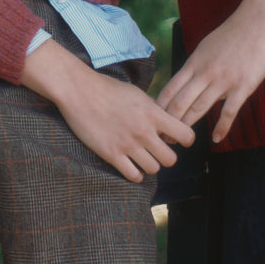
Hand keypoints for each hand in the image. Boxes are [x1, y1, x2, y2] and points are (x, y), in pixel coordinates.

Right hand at [20, 39, 194, 182]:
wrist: (79, 91)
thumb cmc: (107, 88)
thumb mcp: (137, 94)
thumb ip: (153, 110)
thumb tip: (165, 123)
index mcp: (153, 113)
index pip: (185, 135)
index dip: (185, 140)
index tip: (177, 140)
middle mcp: (143, 131)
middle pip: (170, 159)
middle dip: (166, 156)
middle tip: (156, 151)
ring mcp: (127, 144)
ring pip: (153, 169)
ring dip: (150, 165)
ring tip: (142, 158)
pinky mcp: (111, 154)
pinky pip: (133, 175)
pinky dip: (135, 174)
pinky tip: (130, 166)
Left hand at [158, 0, 264, 142]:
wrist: (259, 18)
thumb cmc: (234, 32)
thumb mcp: (207, 46)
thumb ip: (197, 65)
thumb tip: (188, 80)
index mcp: (194, 62)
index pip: (170, 89)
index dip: (159, 108)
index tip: (153, 121)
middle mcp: (204, 72)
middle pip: (179, 102)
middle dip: (168, 123)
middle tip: (162, 138)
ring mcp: (223, 79)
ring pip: (199, 108)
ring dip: (187, 127)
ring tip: (181, 142)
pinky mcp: (243, 85)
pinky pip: (229, 111)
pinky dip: (222, 127)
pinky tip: (216, 139)